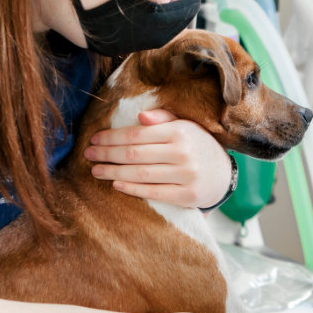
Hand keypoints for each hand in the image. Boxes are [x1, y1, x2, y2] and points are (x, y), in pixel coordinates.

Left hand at [84, 109, 231, 206]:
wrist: (223, 175)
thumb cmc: (197, 146)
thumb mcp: (185, 126)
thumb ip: (163, 118)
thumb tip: (140, 116)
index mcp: (180, 131)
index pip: (137, 134)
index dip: (112, 137)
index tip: (94, 139)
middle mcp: (183, 153)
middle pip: (134, 154)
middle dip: (107, 154)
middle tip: (88, 155)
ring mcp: (186, 176)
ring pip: (140, 174)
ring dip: (113, 173)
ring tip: (96, 171)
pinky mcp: (186, 196)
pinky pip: (152, 192)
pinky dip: (131, 189)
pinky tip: (116, 184)